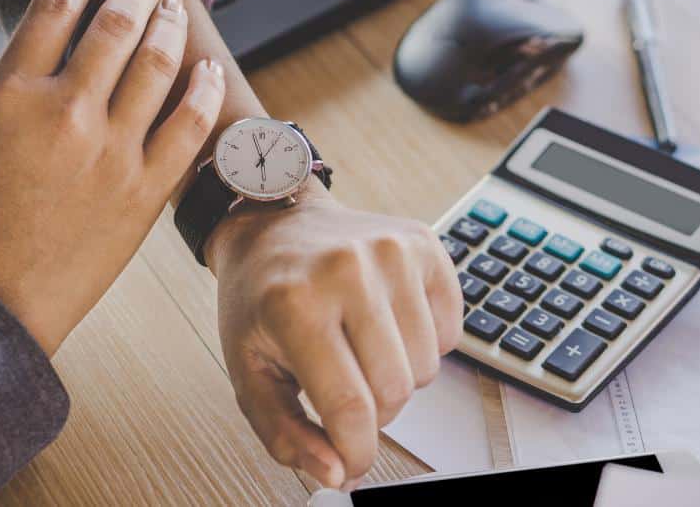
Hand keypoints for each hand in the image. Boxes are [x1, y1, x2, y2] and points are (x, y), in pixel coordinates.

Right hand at [0, 0, 224, 354]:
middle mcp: (65, 113)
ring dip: (168, 25)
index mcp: (10, 97)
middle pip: (112, 28)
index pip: (50, 12)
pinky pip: (188, 125)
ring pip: (155, 65)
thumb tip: (63, 57)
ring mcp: (112, 151)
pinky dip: (204, 91)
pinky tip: (209, 69)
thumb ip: (19, 93)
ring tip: (173, 5)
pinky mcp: (145, 189)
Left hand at [208, 193, 461, 488]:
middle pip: (396, 391)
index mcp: (294, 303)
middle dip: (374, 412)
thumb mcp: (249, 371)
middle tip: (346, 387)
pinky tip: (388, 323)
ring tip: (362, 349)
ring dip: (398, 377)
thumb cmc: (260, 299)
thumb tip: (337, 473)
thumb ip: (285, 434)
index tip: (351, 463)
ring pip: (427, 368)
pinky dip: (424, 344)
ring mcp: (391, 251)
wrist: (275, 226)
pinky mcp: (423, 244)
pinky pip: (451, 332)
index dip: (356, 452)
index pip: (349, 407)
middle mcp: (347, 269)